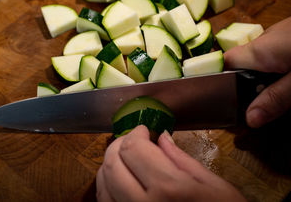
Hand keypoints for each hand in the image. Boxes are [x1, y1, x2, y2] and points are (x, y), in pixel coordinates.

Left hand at [96, 125, 245, 201]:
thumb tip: (161, 136)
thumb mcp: (215, 187)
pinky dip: (107, 185)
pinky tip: (120, 180)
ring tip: (126, 158)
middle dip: (120, 145)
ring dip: (110, 163)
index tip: (144, 130)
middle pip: (112, 163)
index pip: (133, 148)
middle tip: (133, 140)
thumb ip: (182, 159)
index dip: (136, 133)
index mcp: (168, 188)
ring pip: (103, 183)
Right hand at [224, 17, 290, 127]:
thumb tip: (249, 120)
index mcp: (261, 50)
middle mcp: (266, 38)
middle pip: (245, 62)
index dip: (224, 81)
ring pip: (264, 57)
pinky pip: (278, 51)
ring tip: (287, 92)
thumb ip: (276, 99)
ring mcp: (282, 32)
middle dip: (251, 83)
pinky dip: (282, 65)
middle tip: (266, 105)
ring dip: (269, 76)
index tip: (231, 102)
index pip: (226, 62)